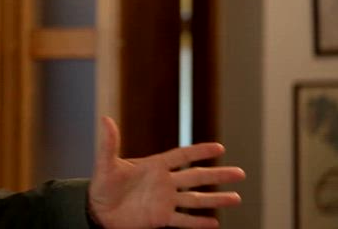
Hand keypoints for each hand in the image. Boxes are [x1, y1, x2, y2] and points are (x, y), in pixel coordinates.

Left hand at [88, 117, 245, 228]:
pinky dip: (198, 222)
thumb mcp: (104, 164)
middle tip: (240, 173)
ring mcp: (164, 201)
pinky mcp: (160, 219)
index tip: (220, 148)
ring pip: (195, 199)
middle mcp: (163, 183)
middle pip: (196, 177)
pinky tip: (214, 222)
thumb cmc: (100, 186)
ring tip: (236, 198)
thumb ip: (108, 143)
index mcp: (153, 166)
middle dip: (218, 175)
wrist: (97, 211)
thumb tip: (105, 119)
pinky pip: (183, 221)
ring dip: (215, 199)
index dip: (199, 151)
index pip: (182, 156)